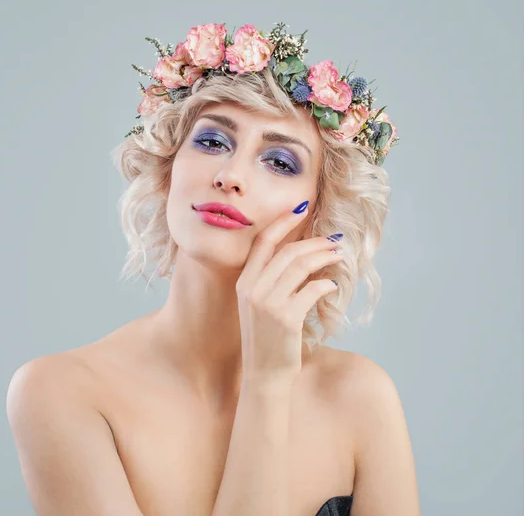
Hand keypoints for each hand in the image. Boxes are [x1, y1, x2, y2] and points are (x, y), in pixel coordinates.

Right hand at [235, 203, 342, 386]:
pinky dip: (326, 283)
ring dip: (324, 257)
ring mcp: (268, 304)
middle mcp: (252, 289)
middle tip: (334, 240)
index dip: (283, 222)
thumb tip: (302, 255)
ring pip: (301, 266)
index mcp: (244, 282)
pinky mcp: (286, 318)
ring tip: (338, 255)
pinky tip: (333, 284)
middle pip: (288, 251)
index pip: (263, 242)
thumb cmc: (265, 339)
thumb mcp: (258, 306)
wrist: (263, 375)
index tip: (301, 208)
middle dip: (314, 242)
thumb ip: (272, 281)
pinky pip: (312, 290)